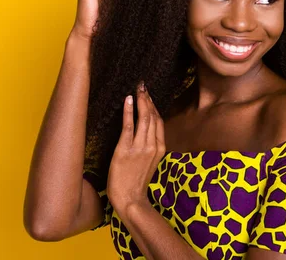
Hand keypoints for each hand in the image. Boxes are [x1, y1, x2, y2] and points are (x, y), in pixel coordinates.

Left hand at [107, 81, 165, 214]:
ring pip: (143, 118)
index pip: (159, 121)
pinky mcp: (125, 150)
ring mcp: (140, 148)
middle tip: (143, 85)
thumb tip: (146, 132)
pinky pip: (128, 126)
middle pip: (152, 116)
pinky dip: (129, 111)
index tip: (149, 95)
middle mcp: (152, 145)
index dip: (154, 106)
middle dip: (148, 99)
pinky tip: (128, 100)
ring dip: (140, 101)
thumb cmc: (137, 182)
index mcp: (160, 148)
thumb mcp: (150, 163)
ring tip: (137, 89)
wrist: (130, 199)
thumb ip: (150, 147)